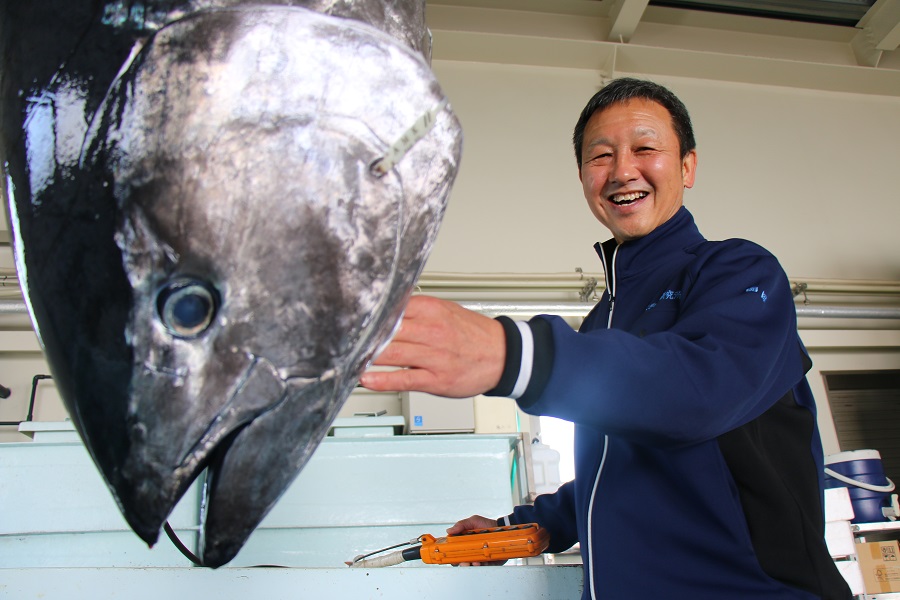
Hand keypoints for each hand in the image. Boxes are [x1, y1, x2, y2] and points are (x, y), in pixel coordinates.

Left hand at [358, 296, 504, 397]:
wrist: (503, 355)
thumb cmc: (472, 334)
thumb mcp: (445, 311)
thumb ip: (415, 310)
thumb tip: (385, 310)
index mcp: (431, 310)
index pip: (391, 308)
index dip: (367, 314)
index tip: (347, 317)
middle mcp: (431, 331)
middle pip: (387, 330)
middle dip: (363, 335)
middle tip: (340, 338)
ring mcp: (433, 356)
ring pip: (392, 353)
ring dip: (367, 356)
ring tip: (347, 357)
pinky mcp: (436, 379)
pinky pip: (403, 378)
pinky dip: (381, 379)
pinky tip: (366, 379)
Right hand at [447, 515, 507, 566]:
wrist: (503, 528)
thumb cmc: (488, 525)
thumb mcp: (473, 521)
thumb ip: (462, 524)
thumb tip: (449, 531)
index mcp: (466, 543)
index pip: (455, 552)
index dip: (452, 556)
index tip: (451, 556)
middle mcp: (472, 551)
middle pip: (462, 561)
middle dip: (461, 563)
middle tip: (462, 561)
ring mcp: (480, 557)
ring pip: (473, 566)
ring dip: (471, 565)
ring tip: (473, 562)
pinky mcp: (490, 561)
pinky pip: (484, 567)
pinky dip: (481, 566)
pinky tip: (479, 562)